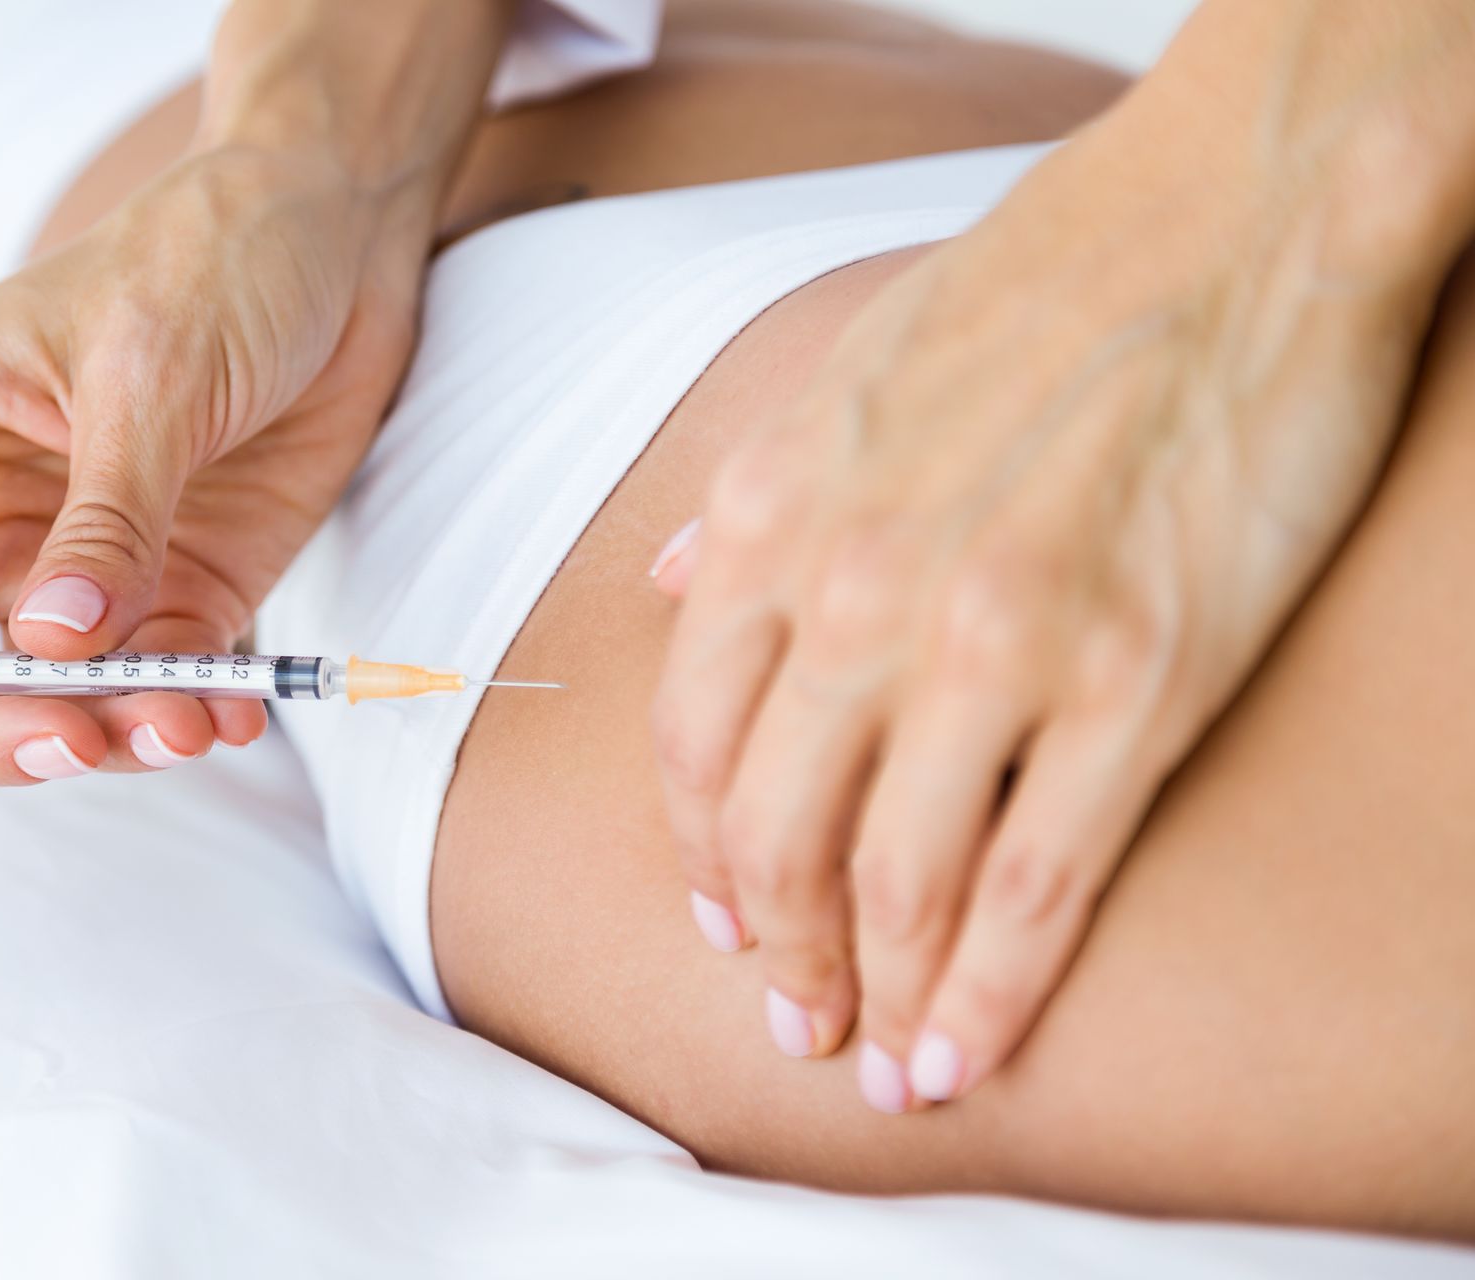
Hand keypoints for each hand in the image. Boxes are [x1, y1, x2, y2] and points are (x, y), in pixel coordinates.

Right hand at [0, 145, 422, 780]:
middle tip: (79, 741)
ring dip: (107, 736)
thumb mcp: (147, 373)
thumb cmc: (209, 260)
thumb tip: (50, 647)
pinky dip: (192, 714)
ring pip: (47, 703)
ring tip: (186, 723)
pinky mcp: (179, 593)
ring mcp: (76, 569)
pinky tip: (232, 712)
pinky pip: (162, 686)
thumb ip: (103, 518)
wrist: (335, 239)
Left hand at [647, 74, 1460, 1107]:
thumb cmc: (1032, 288)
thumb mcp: (832, 376)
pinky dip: (991, 995)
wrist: (1224, 213)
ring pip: (896, 886)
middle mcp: (856, 596)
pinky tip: (970, 1052)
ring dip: (881, 1003)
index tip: (724, 926)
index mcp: (771, 523)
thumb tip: (669, 594)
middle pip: (775, 840)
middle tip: (797, 1025)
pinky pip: (1032, 886)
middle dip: (781, 958)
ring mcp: (991, 646)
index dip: (703, 864)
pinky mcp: (1132, 681)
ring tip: (888, 1067)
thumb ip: (740, 506)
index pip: (691, 749)